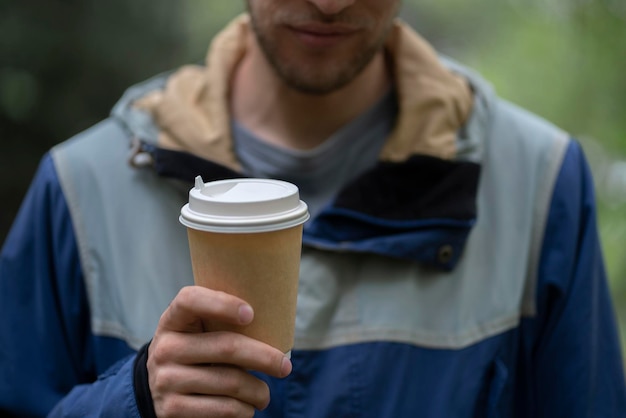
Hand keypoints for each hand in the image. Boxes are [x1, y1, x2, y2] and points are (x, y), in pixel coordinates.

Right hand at [148, 286, 291, 417]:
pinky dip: (244, 410)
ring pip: (231, 382)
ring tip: (264, 394)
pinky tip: (247, 408)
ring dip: (259, 391)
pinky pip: (224, 409)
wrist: (157, 393)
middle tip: (285, 366)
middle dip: (265, 358)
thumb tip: (276, 326)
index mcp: (172, 320)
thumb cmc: (193, 354)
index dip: (222, 303)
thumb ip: (220, 324)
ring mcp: (166, 380)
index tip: (251, 313)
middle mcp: (165, 348)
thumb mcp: (195, 334)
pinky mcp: (172, 409)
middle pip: (226, 346)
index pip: (190, 300)